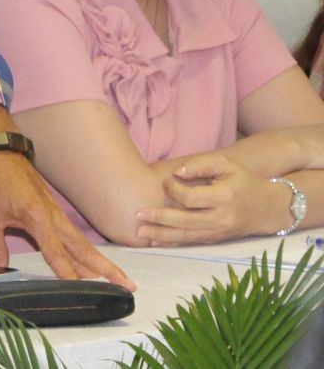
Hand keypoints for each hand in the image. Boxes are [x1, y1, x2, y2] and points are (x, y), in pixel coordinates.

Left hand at [0, 152, 134, 288]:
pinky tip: (92, 265)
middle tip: (128, 286)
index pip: (56, 253)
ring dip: (100, 262)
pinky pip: (74, 237)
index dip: (69, 274)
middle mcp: (53, 217)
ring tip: (120, 281)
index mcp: (37, 218)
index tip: (84, 290)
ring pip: (82, 243)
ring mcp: (57, 214)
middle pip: (83, 249)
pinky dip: (86, 252)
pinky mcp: (55, 212)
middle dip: (105, 269)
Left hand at [135, 152, 287, 244]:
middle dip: (160, 219)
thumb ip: (200, 164)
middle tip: (138, 214)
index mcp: (225, 197)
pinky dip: (174, 242)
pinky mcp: (217, 239)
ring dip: (163, 235)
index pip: (192, 198)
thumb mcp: (225, 165)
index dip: (174, 190)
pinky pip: (192, 242)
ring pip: (187, 236)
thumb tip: (176, 172)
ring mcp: (220, 232)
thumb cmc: (242, 181)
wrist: (268, 207)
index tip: (166, 181)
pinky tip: (156, 241)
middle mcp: (222, 218)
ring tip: (140, 233)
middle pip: (186, 222)